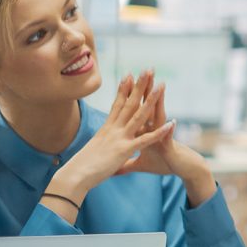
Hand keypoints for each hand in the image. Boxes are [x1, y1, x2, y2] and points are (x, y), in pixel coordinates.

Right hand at [56, 70, 174, 197]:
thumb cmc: (80, 167)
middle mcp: (113, 129)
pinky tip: (171, 124)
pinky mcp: (124, 150)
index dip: (123, 89)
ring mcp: (119, 138)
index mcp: (106, 129)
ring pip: (139, 115)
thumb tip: (99, 145)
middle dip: (139, 86)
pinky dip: (159, 132)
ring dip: (151, 100)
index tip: (129, 75)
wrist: (74, 176)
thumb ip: (100, 145)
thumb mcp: (93, 151)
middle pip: (129, 103)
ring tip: (162, 85)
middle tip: (148, 70)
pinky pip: (145, 139)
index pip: (117, 105)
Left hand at [115, 70, 216, 206]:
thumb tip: (114, 168)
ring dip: (160, 103)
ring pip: (159, 116)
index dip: (131, 95)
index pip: (137, 110)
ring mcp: (163, 136)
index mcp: (145, 131)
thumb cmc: (164, 164)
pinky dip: (169, 131)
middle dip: (145, 90)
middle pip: (148, 106)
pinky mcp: (169, 146)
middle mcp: (154, 129)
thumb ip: (127, 164)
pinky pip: (168, 138)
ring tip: (160, 86)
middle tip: (144, 71)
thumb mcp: (141, 165)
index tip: (126, 79)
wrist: (184, 169)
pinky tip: (172, 122)